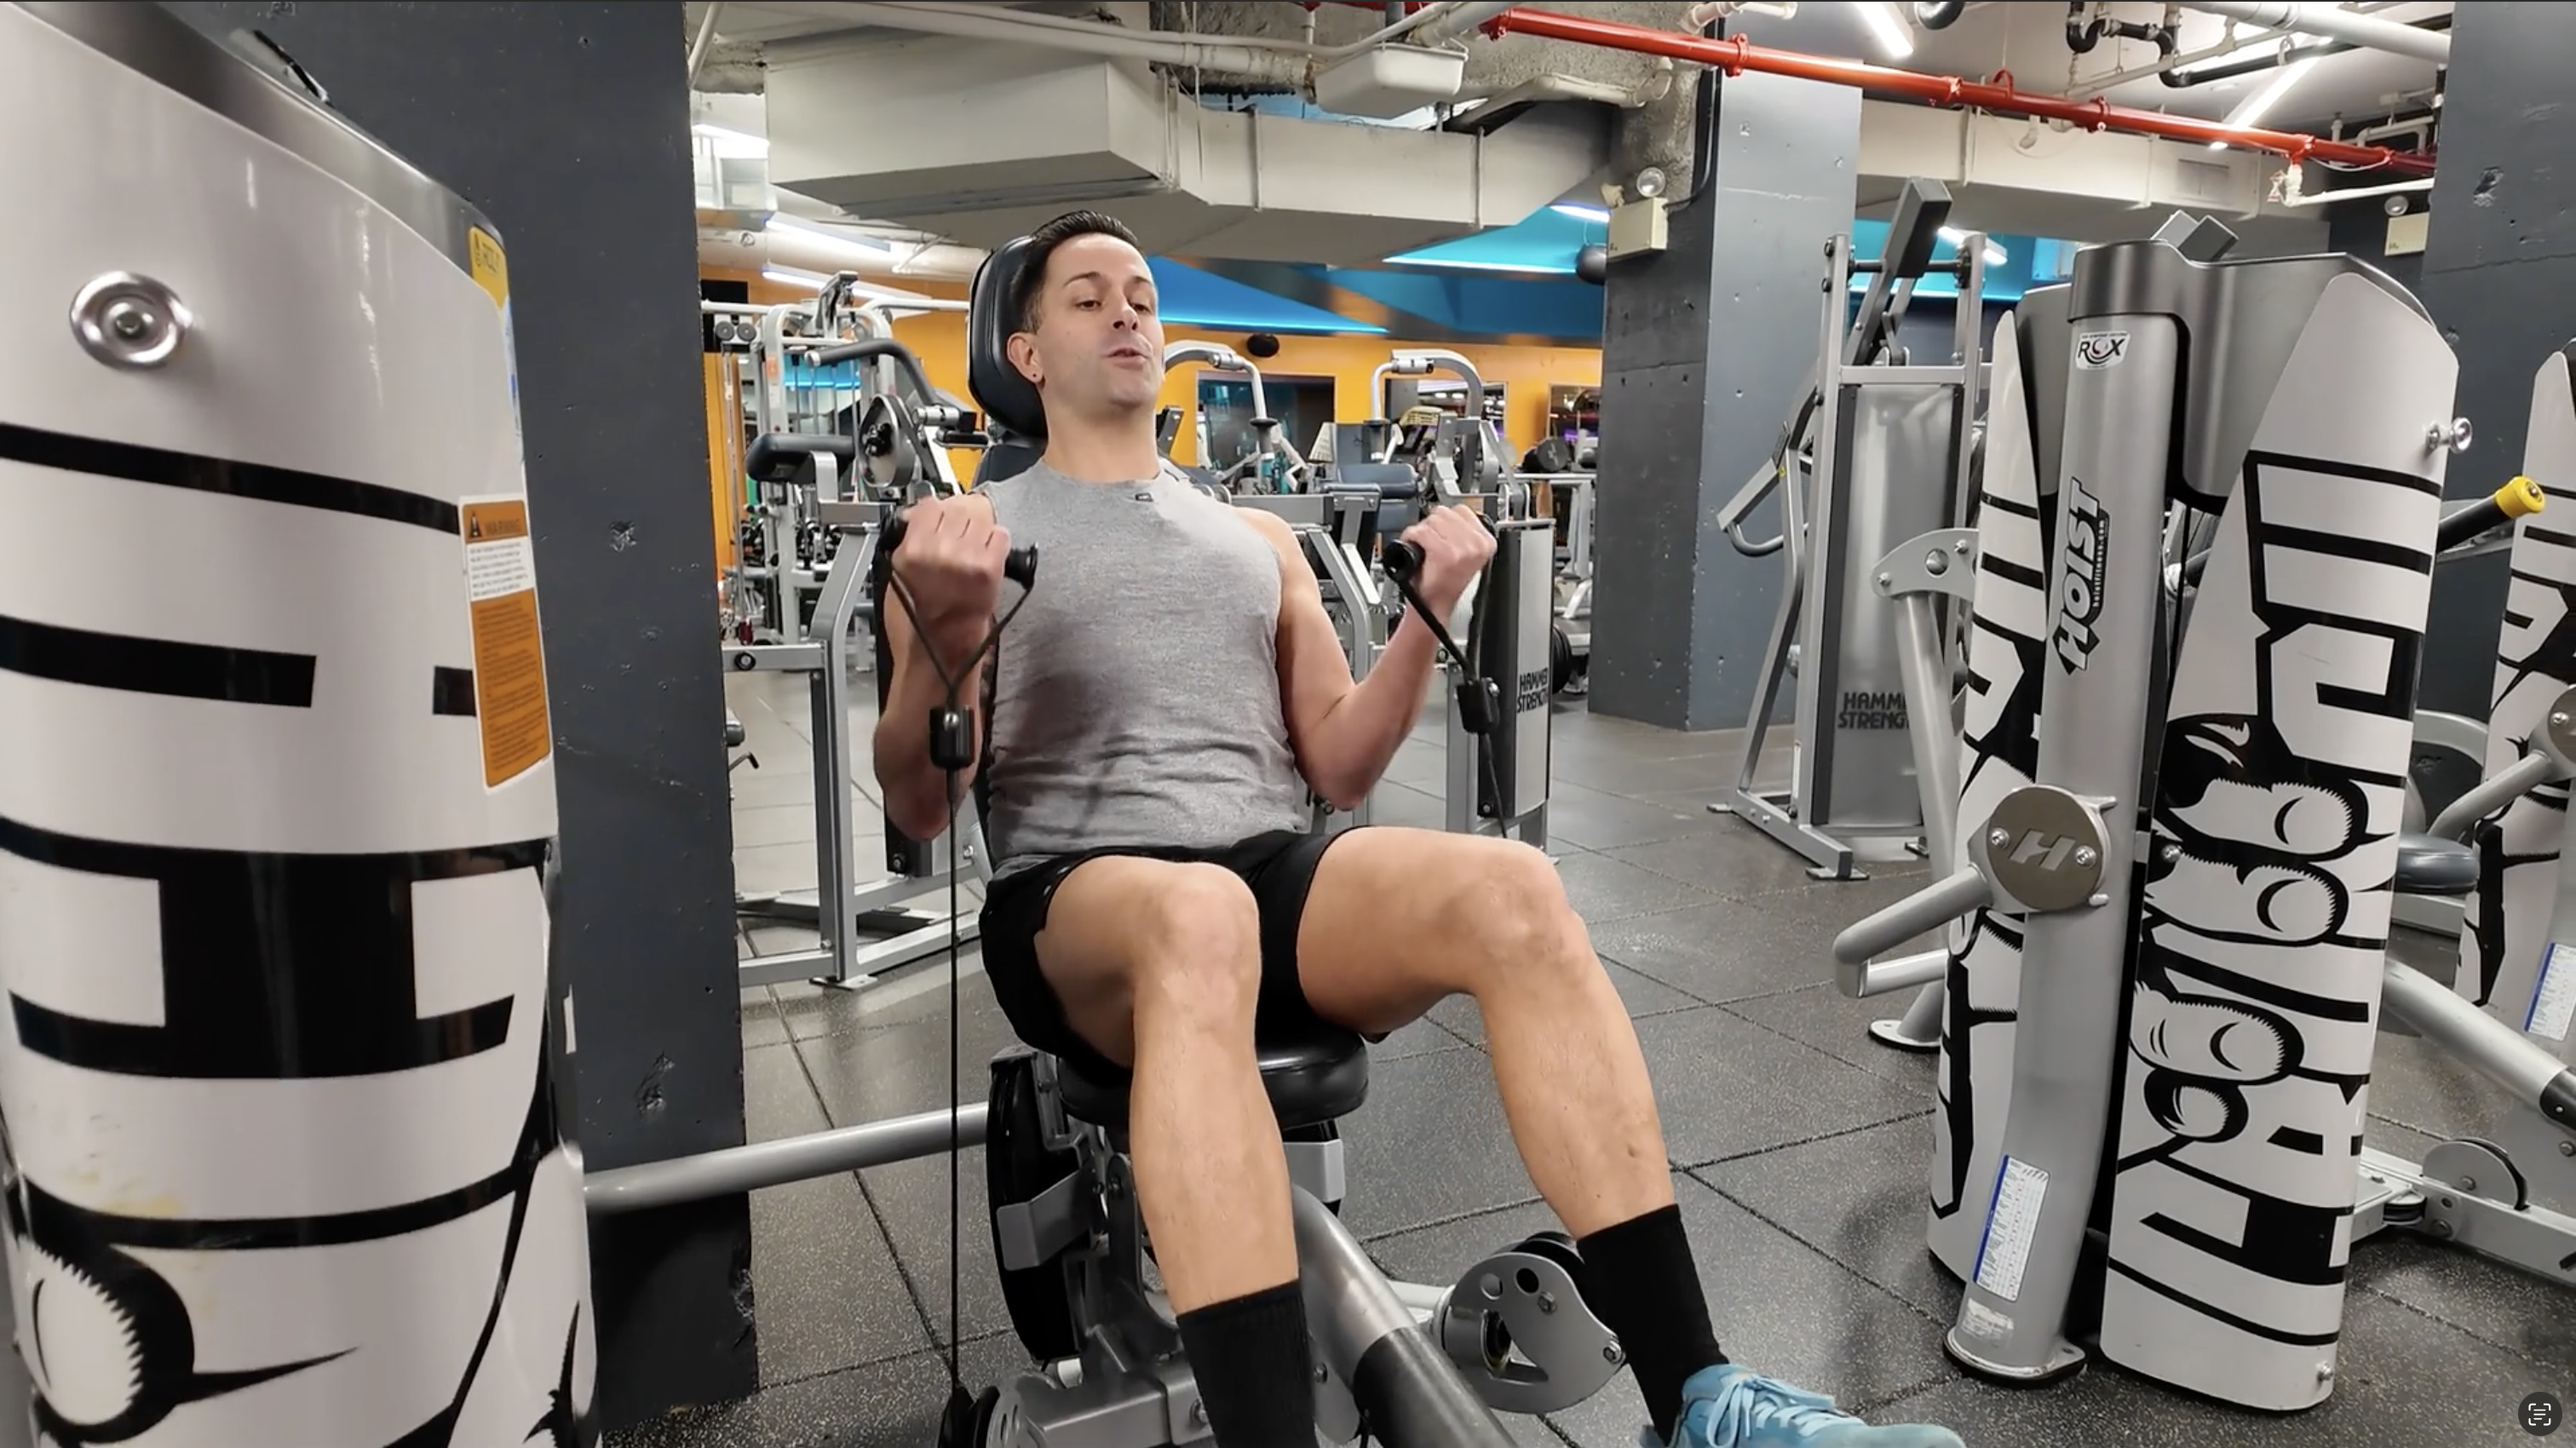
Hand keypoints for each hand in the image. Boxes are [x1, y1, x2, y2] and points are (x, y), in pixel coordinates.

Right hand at [889, 497, 1009, 647]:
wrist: (940, 652)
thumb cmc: (917, 622)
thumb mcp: (897, 574)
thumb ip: (910, 540)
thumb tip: (920, 517)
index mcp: (911, 550)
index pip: (930, 505)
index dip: (940, 511)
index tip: (943, 519)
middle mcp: (938, 551)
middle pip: (959, 507)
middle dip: (963, 517)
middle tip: (964, 535)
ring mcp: (965, 558)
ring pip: (982, 518)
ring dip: (981, 529)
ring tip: (975, 549)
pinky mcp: (989, 569)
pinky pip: (1000, 535)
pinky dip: (997, 543)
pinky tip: (988, 557)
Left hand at [1399, 505, 1495, 620]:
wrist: (1433, 607)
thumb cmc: (1444, 583)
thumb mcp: (1465, 554)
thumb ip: (1463, 531)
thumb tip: (1448, 513)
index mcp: (1486, 542)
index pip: (1462, 510)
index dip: (1445, 521)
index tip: (1441, 535)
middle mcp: (1477, 544)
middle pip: (1444, 513)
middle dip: (1432, 526)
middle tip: (1430, 545)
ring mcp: (1462, 549)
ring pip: (1431, 521)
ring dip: (1422, 533)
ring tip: (1425, 549)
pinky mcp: (1445, 553)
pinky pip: (1421, 533)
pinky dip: (1412, 539)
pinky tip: (1416, 552)